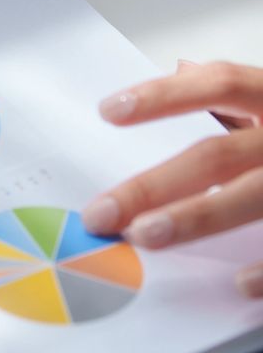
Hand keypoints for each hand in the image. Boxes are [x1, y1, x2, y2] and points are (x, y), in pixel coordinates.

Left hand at [82, 62, 262, 296]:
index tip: (109, 111)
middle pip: (220, 153)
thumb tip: (182, 69)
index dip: (164, 96)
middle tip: (105, 209)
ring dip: (199, 218)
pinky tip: (239, 282)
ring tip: (146, 236)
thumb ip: (238, 92)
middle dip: (156, 182)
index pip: (220, 84)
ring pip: (255, 197)